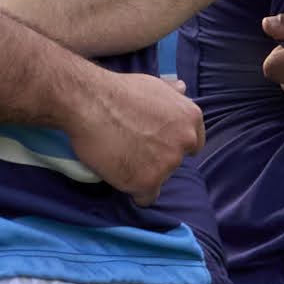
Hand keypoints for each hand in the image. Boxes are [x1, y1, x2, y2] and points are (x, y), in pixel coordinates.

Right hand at [58, 68, 202, 201]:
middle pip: (175, 162)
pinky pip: (146, 198)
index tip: (154, 143)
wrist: (91, 103)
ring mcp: (168, 164)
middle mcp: (185, 142)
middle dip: (158, 159)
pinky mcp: (148, 182)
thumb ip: (171, 94)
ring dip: (144, 174)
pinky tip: (120, 177)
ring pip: (160, 179)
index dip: (171, 144)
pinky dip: (134, 191)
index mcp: (190, 118)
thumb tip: (182, 88)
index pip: (192, 144)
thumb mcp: (153, 85)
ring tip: (121, 159)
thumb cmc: (117, 91)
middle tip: (133, 149)